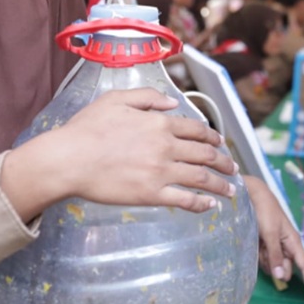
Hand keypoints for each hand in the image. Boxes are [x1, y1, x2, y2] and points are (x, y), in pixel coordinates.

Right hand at [3, 89, 238, 219]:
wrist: (69, 159)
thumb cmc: (87, 129)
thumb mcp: (116, 100)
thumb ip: (147, 98)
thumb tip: (173, 103)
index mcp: (159, 123)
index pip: (197, 130)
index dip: (214, 137)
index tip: (221, 144)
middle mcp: (166, 147)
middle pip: (205, 154)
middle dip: (224, 162)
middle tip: (233, 168)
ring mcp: (160, 172)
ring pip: (201, 178)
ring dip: (221, 184)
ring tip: (232, 190)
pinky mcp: (151, 195)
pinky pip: (185, 200)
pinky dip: (202, 203)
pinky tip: (211, 206)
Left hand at [244, 176, 303, 302]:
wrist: (251, 196)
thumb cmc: (265, 211)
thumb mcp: (270, 233)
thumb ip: (276, 255)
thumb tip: (282, 278)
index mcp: (294, 242)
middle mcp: (286, 247)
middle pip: (286, 269)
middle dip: (277, 267)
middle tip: (266, 249)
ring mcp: (275, 247)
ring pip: (273, 266)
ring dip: (266, 260)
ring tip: (259, 242)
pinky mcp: (265, 246)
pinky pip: (264, 260)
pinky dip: (259, 256)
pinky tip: (255, 243)